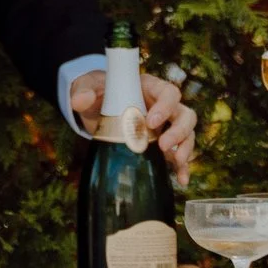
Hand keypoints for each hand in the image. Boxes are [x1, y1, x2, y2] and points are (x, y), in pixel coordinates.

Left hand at [69, 68, 195, 183]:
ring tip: (175, 162)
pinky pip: (179, 153)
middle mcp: (162, 105)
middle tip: (163, 146)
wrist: (96, 107)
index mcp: (148, 87)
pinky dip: (182, 167)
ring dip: (185, 148)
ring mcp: (165, 125)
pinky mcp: (161, 143)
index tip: (151, 121)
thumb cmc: (97, 92)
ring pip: (187, 133)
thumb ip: (83, 91)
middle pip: (184, 113)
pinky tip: (181, 180)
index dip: (165, 106)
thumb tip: (80, 101)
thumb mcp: (88, 87)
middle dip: (179, 130)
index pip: (168, 91)